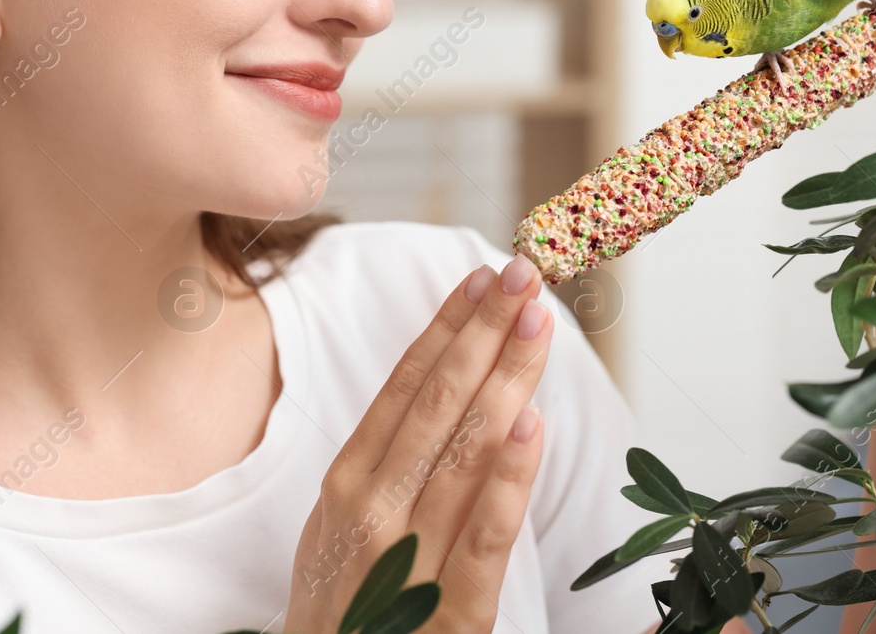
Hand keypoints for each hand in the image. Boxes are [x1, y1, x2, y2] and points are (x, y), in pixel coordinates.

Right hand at [284, 255, 554, 632]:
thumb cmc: (339, 609)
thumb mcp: (337, 527)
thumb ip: (379, 465)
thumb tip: (431, 391)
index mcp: (347, 483)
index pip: (404, 387)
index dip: (446, 328)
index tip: (481, 279)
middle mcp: (373, 509)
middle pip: (438, 403)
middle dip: (483, 332)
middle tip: (523, 275)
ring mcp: (409, 557)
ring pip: (465, 450)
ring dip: (506, 378)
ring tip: (538, 322)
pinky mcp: (451, 611)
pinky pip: (485, 535)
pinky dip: (509, 479)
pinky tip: (534, 426)